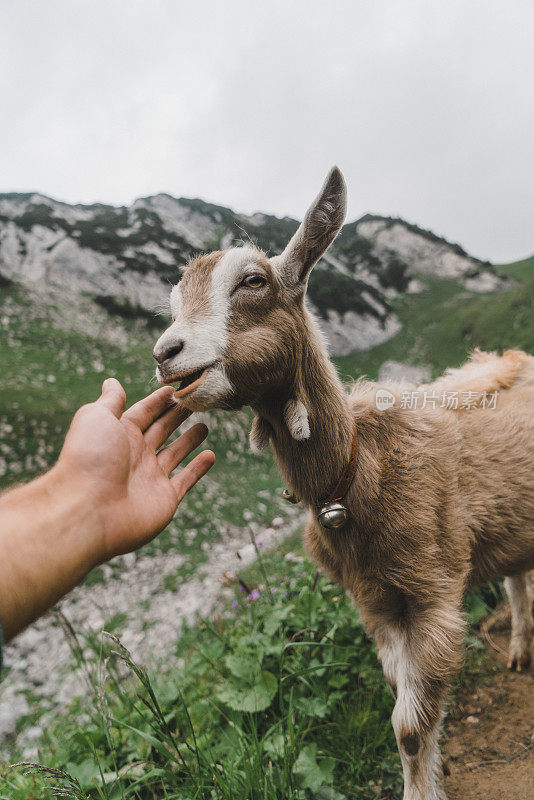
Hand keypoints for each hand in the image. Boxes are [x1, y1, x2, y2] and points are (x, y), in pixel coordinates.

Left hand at [57, 378, 214, 560]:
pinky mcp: (164, 499)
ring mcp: (150, 478)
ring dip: (188, 440)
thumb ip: (110, 400)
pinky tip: (211, 455)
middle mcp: (134, 455)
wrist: (89, 510)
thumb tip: (111, 381)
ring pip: (174, 454)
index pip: (143, 412)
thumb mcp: (97, 417)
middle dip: (176, 415)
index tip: (175, 387)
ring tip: (204, 427)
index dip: (159, 400)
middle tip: (195, 402)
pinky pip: (185, 480)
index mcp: (119, 434)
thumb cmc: (90, 459)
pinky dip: (198, 469)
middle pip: (160, 430)